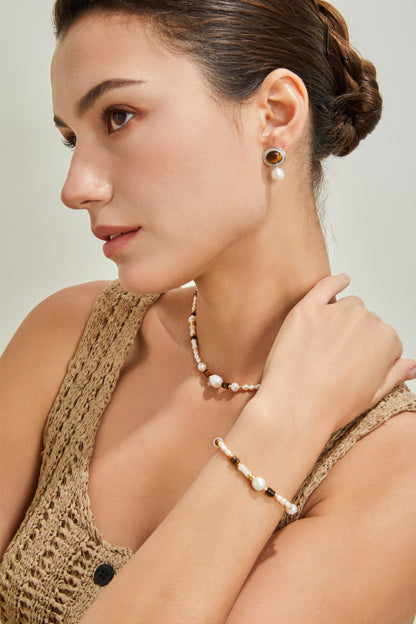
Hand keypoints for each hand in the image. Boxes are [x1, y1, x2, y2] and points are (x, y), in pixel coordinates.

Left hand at [256, 273, 415, 436]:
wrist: (293, 407)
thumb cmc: (331, 405)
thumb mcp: (374, 394)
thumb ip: (396, 374)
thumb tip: (413, 366)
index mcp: (386, 339)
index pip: (386, 339)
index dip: (371, 355)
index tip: (357, 367)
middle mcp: (364, 320)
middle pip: (366, 321)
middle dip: (356, 337)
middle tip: (337, 360)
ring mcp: (334, 312)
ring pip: (347, 306)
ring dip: (341, 318)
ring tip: (326, 345)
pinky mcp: (307, 309)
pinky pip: (325, 286)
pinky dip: (335, 282)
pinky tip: (342, 280)